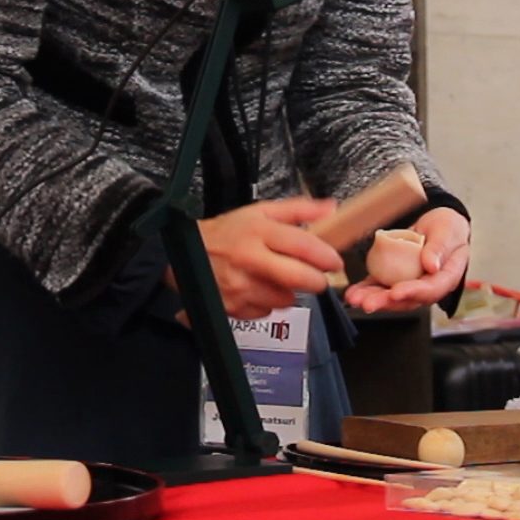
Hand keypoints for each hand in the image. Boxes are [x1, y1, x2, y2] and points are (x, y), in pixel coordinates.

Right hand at [171, 196, 343, 320]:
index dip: (325, 256)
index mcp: (258, 231)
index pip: (302, 245)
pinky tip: (257, 288)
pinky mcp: (234, 307)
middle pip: (299, 278)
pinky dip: (268, 302)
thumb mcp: (259, 211)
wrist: (185, 254)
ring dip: (289, 291)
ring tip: (275, 278)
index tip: (334, 261)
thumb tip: (330, 208)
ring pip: (286, 299)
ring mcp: (240, 286)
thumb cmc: (225, 232)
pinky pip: (267, 311)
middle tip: (316, 277)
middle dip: (316, 280)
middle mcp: (249, 259)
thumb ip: (297, 210)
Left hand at [345, 206, 469, 313]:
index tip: (396, 293)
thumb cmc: (448, 229)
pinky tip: (354, 293)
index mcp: (446, 277)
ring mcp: (411, 283)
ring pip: (392, 296)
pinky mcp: (396, 277)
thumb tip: (431, 266)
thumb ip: (440, 248)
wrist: (439, 224)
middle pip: (408, 299)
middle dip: (386, 303)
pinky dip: (367, 289)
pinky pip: (381, 286)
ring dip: (373, 299)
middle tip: (368, 303)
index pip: (431, 289)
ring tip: (356, 299)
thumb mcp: (447, 232)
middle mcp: (428, 286)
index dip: (413, 292)